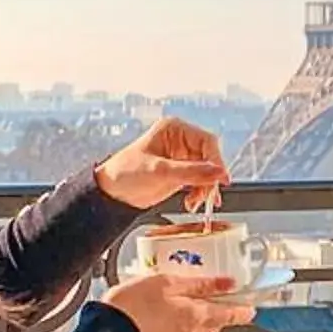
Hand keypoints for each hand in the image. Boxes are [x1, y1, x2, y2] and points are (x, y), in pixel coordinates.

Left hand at [96, 118, 227, 214]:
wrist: (112, 193)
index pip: (206, 141)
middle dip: (209, 178)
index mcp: (174, 129)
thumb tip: (218, 172)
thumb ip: (191, 172)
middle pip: (210, 158)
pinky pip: (200, 182)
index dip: (216, 160)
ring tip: (194, 202)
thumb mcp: (159, 171)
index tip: (221, 178)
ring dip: (205, 189)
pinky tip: (193, 202)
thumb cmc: (125, 173)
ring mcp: (182, 158)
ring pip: (208, 172)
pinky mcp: (181, 173)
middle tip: (207, 195)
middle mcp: (180, 141)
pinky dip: (200, 193)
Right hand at [106, 269, 250, 331]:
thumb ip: (199, 284)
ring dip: (191, 322)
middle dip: (216, 315)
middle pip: (213, 325)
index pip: (231, 315)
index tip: (251, 309)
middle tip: (213, 302)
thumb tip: (226, 283)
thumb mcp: (167, 283)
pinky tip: (159, 322)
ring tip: (177, 307)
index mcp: (198, 317)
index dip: (243, 311)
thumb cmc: (133, 307)